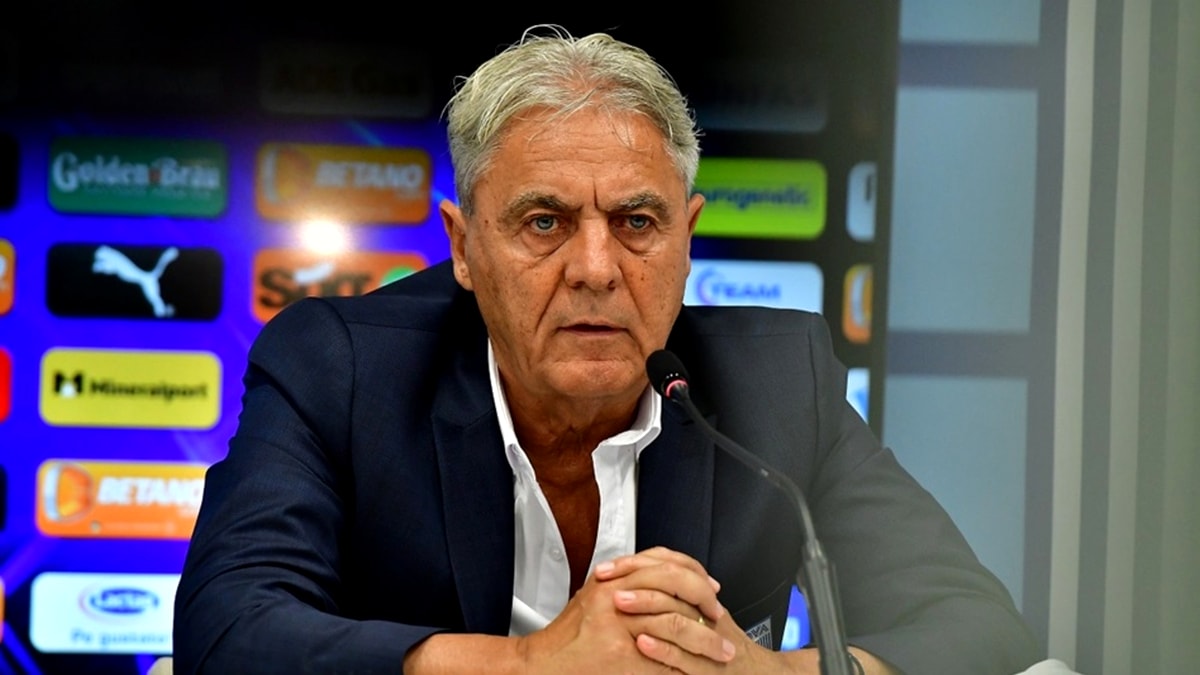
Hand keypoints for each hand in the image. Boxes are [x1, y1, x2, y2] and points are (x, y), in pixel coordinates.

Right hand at [516, 549, 731, 674]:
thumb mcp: (594, 599)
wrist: (541, 664)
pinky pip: (664, 657)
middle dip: (705, 600)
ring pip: (677, 623)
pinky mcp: (621, 655)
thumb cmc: (567, 638)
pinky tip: (698, 669)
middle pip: (675, 584)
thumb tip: (664, 584)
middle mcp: (616, 594)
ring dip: (705, 639)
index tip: (712, 587)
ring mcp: (619, 625)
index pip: (665, 563)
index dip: (694, 573)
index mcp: (613, 579)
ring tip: (721, 650)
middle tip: (719, 616)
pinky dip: (684, 664)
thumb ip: (625, 586)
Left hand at [601, 547, 896, 673]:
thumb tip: (639, 581)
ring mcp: (707, 641)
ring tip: (620, 604)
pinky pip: (684, 657)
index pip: (668, 571)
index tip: (608, 568)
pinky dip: (662, 649)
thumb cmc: (729, 649)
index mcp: (701, 600)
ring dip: (646, 608)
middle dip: (637, 580)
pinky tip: (641, 644)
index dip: (637, 566)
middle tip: (609, 578)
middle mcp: (704, 616)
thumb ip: (681, 599)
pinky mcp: (707, 669)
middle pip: (672, 584)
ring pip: (676, 618)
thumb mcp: (705, 616)